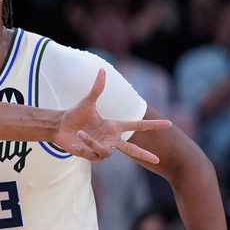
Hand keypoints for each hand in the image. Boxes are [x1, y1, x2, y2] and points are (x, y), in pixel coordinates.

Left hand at [56, 69, 170, 162]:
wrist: (61, 127)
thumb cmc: (76, 114)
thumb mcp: (87, 102)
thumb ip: (97, 88)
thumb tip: (102, 69)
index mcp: (114, 126)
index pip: (137, 125)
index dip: (152, 125)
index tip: (169, 124)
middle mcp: (111, 139)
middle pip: (131, 149)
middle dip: (144, 154)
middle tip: (158, 159)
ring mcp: (102, 148)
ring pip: (106, 152)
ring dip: (92, 143)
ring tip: (80, 133)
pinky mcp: (91, 155)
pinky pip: (92, 155)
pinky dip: (83, 149)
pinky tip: (74, 145)